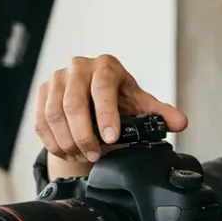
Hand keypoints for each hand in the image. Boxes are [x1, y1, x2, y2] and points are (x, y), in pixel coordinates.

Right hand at [35, 55, 189, 171]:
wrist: (93, 97)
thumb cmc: (118, 98)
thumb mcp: (139, 104)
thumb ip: (159, 113)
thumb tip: (180, 123)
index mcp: (106, 66)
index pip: (102, 86)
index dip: (105, 114)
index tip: (110, 138)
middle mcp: (78, 67)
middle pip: (73, 102)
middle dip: (84, 135)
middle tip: (94, 154)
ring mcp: (57, 79)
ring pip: (54, 114)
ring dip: (67, 141)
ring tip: (82, 155)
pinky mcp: (42, 94)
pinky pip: (41, 121)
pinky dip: (53, 141)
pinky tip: (67, 152)